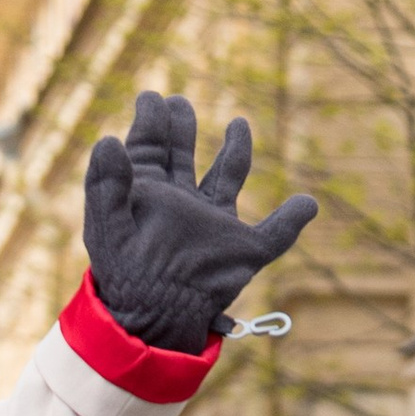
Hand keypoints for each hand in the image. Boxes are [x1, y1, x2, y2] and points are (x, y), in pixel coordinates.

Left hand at [83, 92, 316, 354]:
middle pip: (183, 156)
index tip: (152, 97)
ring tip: (238, 123)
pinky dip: (294, 218)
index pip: (150, 148)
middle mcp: (181, 205)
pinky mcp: (243, 252)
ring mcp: (213, 226)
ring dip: (235, 152)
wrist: (154, 318)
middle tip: (175, 102)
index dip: (152, 121)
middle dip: (180, 127)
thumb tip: (108, 140)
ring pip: (228, 179)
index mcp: (150, 195)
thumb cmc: (126, 277)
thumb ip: (106, 185)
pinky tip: (308, 204)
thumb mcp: (107, 227)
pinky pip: (275, 234)